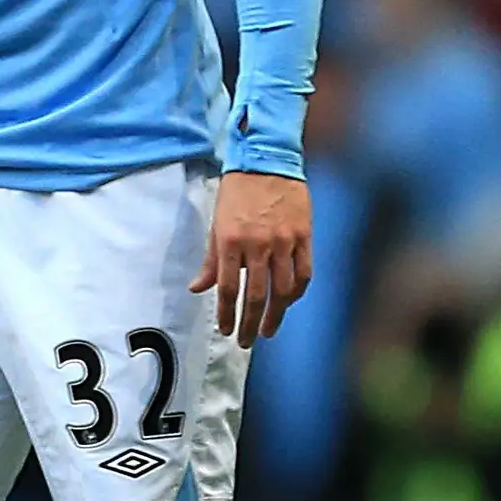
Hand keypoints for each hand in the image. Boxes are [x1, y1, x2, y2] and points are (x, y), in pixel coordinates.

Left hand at [194, 169, 314, 345]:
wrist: (266, 159)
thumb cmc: (237, 192)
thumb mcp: (217, 224)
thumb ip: (211, 260)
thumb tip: (197, 288)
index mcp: (231, 241)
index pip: (228, 288)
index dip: (226, 314)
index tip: (225, 330)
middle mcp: (258, 244)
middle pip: (257, 296)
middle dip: (250, 324)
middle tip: (246, 341)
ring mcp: (284, 241)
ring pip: (283, 290)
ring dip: (276, 315)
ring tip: (268, 329)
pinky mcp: (304, 235)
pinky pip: (304, 272)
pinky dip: (296, 292)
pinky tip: (288, 302)